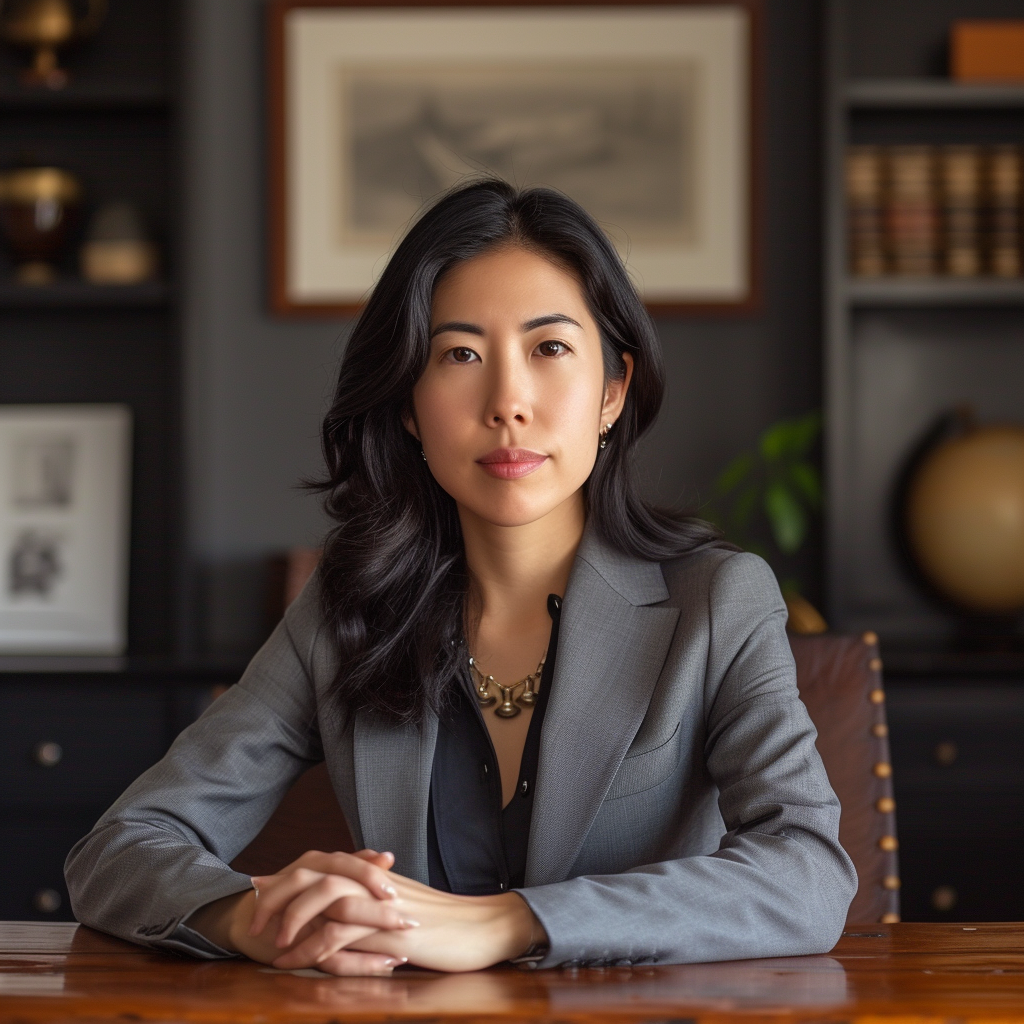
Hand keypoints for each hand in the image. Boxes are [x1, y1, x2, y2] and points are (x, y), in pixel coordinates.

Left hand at [254, 852, 544, 971]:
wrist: (483, 928)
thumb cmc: (449, 925)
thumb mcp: (404, 912)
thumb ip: (374, 908)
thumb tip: (344, 918)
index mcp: (374, 877)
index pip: (322, 869)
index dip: (288, 883)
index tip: (264, 898)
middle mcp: (372, 884)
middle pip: (312, 876)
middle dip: (278, 898)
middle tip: (256, 923)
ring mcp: (378, 905)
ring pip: (321, 900)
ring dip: (290, 924)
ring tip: (271, 947)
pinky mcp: (385, 929)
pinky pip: (339, 933)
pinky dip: (312, 948)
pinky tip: (296, 964)